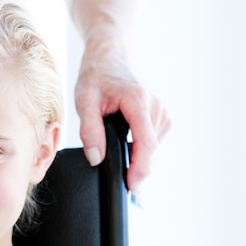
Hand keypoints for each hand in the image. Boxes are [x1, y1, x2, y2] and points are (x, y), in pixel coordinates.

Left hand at [74, 40, 170, 192]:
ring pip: (152, 148)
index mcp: (138, 100)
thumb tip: (96, 158)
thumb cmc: (96, 77)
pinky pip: (152, 143)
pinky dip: (139, 149)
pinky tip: (124, 139)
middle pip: (150, 149)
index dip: (141, 168)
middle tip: (118, 179)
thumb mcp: (84, 101)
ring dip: (136, 156)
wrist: (109, 59)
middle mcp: (156, 106)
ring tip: (114, 143)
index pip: (146, 142)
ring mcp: (162, 112)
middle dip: (135, 167)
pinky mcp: (162, 118)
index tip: (132, 186)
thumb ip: (89, 130)